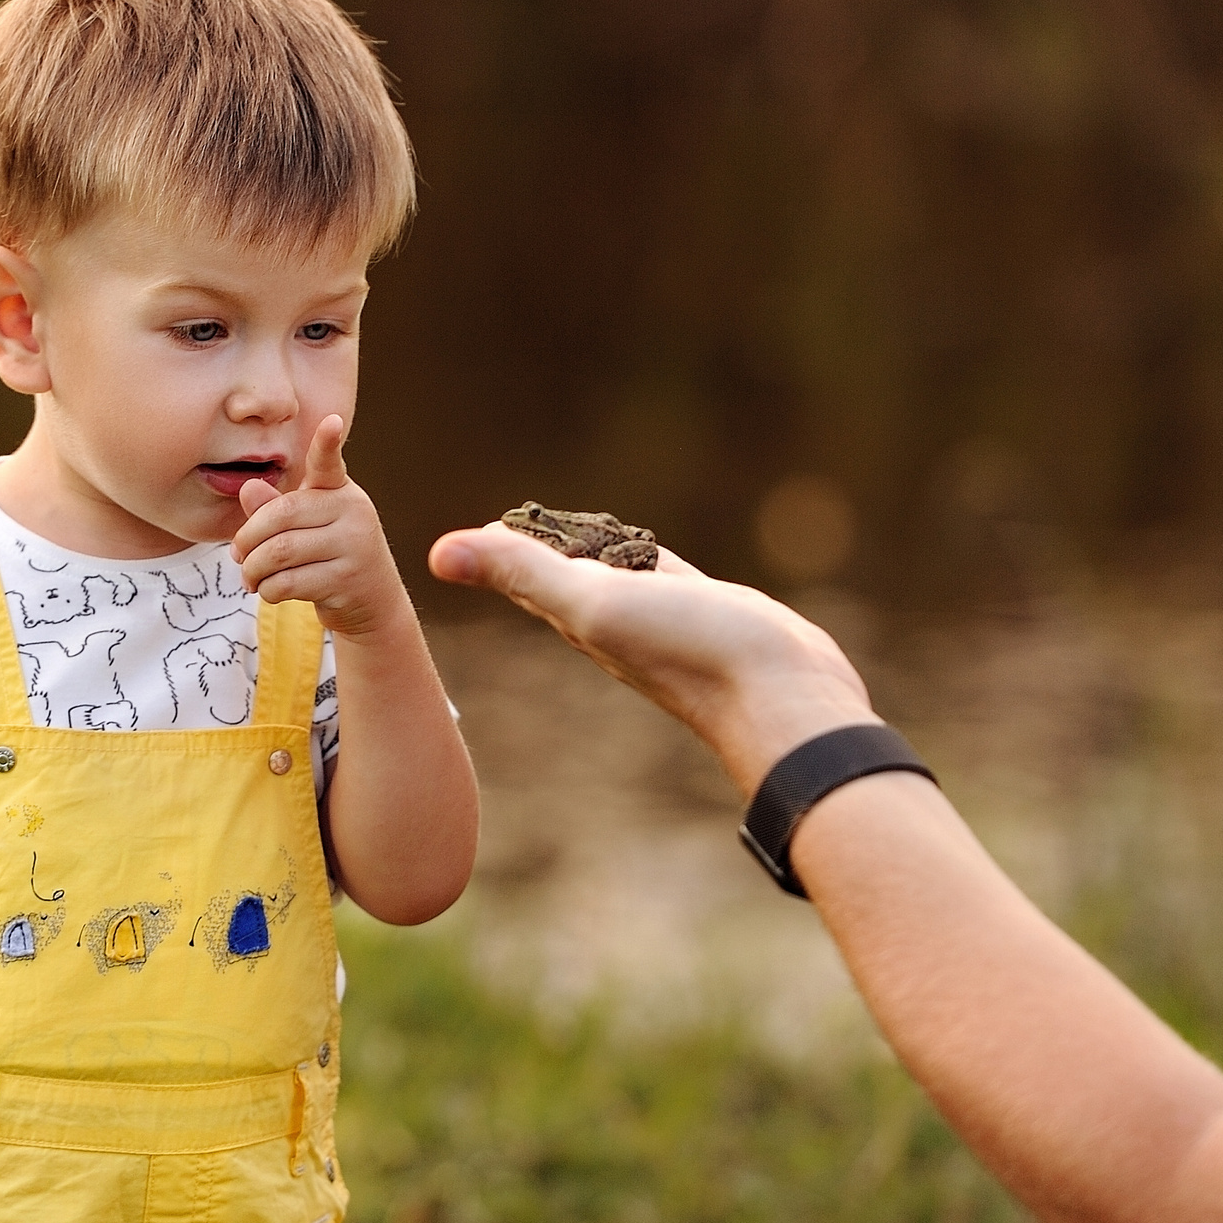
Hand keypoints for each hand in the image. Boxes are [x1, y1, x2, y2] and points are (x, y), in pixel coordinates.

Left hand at [232, 416, 406, 636]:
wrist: (371, 601)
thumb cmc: (328, 554)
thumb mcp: (304, 526)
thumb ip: (273, 508)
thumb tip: (248, 489)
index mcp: (339, 490)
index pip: (329, 463)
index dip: (327, 442)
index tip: (331, 421)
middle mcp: (352, 512)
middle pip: (281, 514)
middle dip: (248, 538)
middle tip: (238, 555)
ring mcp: (353, 546)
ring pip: (280, 553)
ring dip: (253, 569)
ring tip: (249, 577)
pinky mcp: (347, 580)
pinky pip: (289, 582)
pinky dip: (268, 589)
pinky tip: (269, 590)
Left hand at [427, 522, 873, 793]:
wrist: (783, 697)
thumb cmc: (688, 652)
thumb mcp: (594, 603)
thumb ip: (525, 573)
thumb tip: (439, 551)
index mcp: (576, 618)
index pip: (523, 576)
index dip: (497, 551)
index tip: (472, 533)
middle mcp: (612, 620)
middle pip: (562, 576)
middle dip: (537, 550)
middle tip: (510, 526)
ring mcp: (661, 618)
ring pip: (614, 575)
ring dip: (591, 552)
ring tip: (570, 533)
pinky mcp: (708, 610)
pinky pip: (665, 577)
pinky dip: (645, 559)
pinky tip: (646, 554)